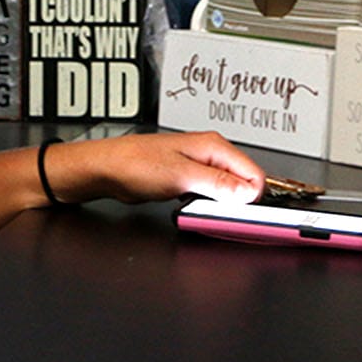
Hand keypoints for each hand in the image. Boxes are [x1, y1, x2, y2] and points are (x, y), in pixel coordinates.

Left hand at [48, 131, 265, 205]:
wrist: (107, 170)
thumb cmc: (135, 164)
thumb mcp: (180, 176)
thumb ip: (217, 184)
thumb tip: (247, 192)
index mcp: (214, 147)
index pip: (253, 174)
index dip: (252, 198)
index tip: (242, 215)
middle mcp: (210, 154)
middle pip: (242, 184)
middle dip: (235, 203)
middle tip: (215, 214)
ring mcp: (200, 168)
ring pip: (227, 192)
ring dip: (219, 206)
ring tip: (198, 209)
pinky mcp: (189, 180)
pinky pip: (209, 196)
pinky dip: (205, 206)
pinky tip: (191, 208)